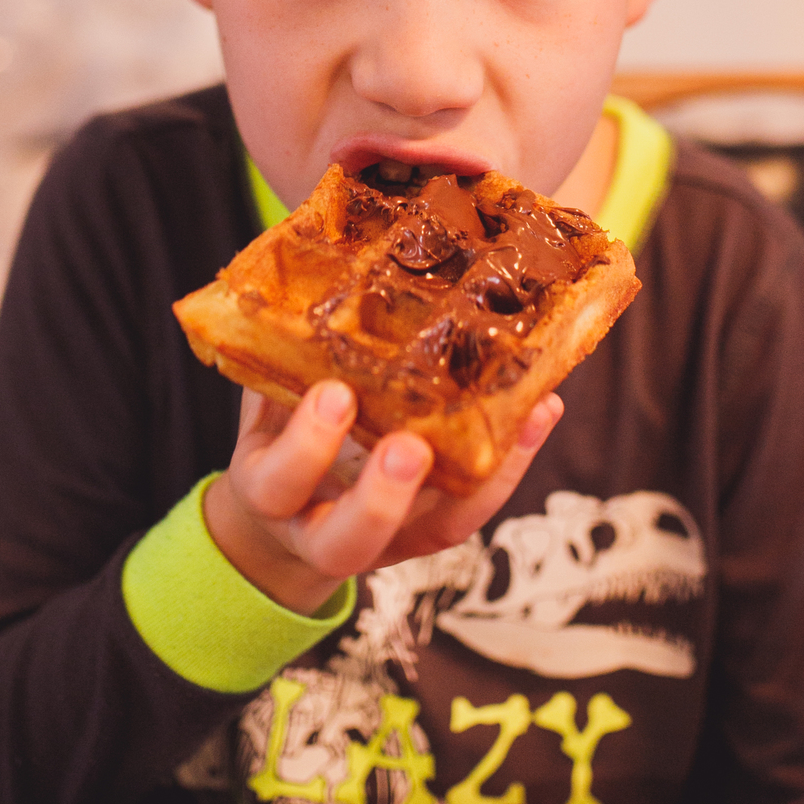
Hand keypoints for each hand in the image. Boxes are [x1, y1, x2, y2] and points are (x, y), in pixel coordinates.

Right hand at [203, 381, 563, 616]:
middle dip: (380, 497)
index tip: (334, 391)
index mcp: (267, 488)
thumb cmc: (276, 434)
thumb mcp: (264, 395)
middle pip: (345, 542)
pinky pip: (473, 508)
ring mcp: (386, 536)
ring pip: (432, 531)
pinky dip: (510, 462)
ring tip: (516, 418)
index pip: (274, 483)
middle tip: (409, 447)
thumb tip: (307, 262)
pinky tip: (539, 411)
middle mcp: (321, 529)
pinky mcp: (431, 530)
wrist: (281, 515)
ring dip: (478, 482)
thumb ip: (279, 353)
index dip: (305, 446)